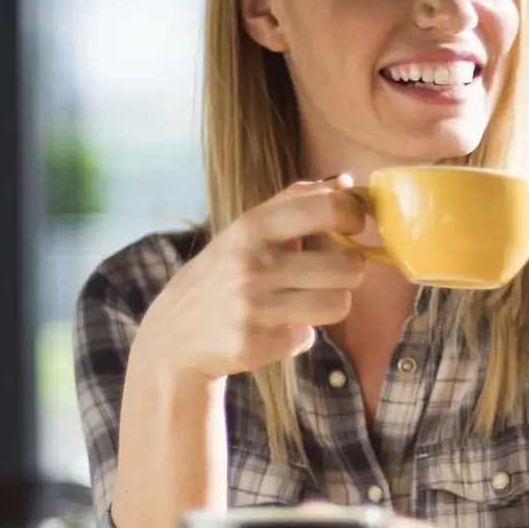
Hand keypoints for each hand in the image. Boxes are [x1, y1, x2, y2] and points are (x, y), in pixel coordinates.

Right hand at [134, 179, 368, 381]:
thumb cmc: (222, 274)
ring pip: (339, 304)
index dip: (355, 216)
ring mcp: (253, 307)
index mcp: (253, 227)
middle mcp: (253, 265)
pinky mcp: (254, 345)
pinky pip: (309, 336)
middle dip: (349, 270)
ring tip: (307, 301)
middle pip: (348, 265)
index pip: (328, 208)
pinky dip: (298, 333)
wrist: (173, 334)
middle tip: (333, 273)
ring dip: (330, 303)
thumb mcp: (245, 231)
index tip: (353, 226)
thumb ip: (294, 202)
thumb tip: (345, 182)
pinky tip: (275, 328)